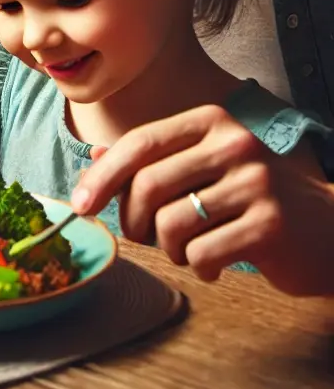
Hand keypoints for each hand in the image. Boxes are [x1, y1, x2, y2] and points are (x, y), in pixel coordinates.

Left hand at [72, 104, 333, 295]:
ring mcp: (255, 183)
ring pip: (171, 223)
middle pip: (148, 185)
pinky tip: (215, 262)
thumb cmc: (250, 197)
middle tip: (142, 237)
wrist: (328, 229)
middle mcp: (234, 144)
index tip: (79, 203)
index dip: (102, 176)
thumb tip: (95, 158)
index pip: (140, 143)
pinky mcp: (270, 225)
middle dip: (133, 221)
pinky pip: (202, 254)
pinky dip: (199, 267)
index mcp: (210, 121)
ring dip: (168, 248)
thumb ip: (152, 160)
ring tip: (189, 248)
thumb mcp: (203, 165)